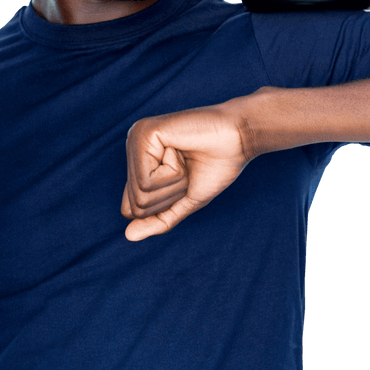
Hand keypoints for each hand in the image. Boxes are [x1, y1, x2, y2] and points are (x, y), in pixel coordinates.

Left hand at [121, 102, 253, 240]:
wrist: (240, 138)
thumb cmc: (216, 166)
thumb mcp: (185, 201)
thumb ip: (159, 220)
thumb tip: (129, 236)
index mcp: (138, 161)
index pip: (131, 209)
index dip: (165, 205)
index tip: (184, 179)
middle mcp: (132, 147)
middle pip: (136, 204)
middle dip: (170, 195)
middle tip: (187, 168)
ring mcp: (135, 138)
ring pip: (140, 193)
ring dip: (173, 184)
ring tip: (184, 158)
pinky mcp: (144, 134)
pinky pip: (147, 180)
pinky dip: (173, 174)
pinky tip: (180, 150)